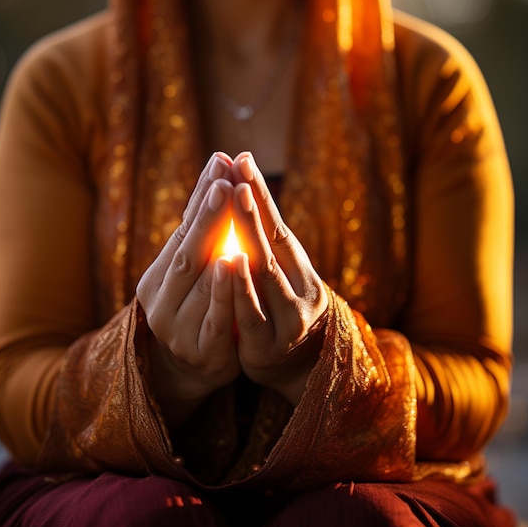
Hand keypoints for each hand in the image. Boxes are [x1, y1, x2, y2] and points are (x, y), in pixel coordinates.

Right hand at [136, 153, 240, 425]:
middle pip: (187, 250)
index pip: (181, 230)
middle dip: (208, 213)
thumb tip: (219, 169)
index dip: (201, 198)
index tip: (218, 163)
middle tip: (224, 180)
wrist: (193, 367)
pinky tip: (233, 264)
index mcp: (157, 277)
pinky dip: (223, 290)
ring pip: (198, 280)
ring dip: (214, 242)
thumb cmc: (197, 309)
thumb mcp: (194, 275)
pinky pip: (214, 318)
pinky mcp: (203, 351)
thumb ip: (203, 233)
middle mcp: (160, 300)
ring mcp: (178, 327)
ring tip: (227, 208)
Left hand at [230, 152, 327, 404]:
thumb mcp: (275, 276)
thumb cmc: (277, 310)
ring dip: (249, 234)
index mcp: (298, 267)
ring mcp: (287, 318)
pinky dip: (239, 287)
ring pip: (265, 272)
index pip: (276, 223)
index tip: (243, 158)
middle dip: (252, 204)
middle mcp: (300, 288)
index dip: (260, 191)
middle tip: (237, 170)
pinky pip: (249, 314)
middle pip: (273, 241)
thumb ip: (260, 242)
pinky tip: (227, 261)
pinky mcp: (267, 346)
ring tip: (236, 199)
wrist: (296, 368)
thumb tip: (238, 189)